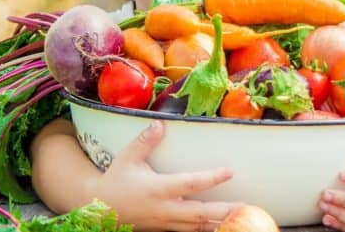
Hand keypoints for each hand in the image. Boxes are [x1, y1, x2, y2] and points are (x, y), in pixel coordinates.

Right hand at [86, 120, 241, 231]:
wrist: (98, 208)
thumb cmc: (115, 180)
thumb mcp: (127, 157)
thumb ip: (145, 141)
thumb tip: (160, 124)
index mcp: (157, 189)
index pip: (190, 184)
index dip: (211, 178)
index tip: (229, 171)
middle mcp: (164, 209)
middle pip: (200, 213)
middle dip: (224, 211)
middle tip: (246, 206)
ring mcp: (164, 222)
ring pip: (196, 226)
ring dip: (218, 223)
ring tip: (240, 217)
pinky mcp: (163, 228)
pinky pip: (188, 231)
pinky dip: (204, 228)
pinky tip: (219, 224)